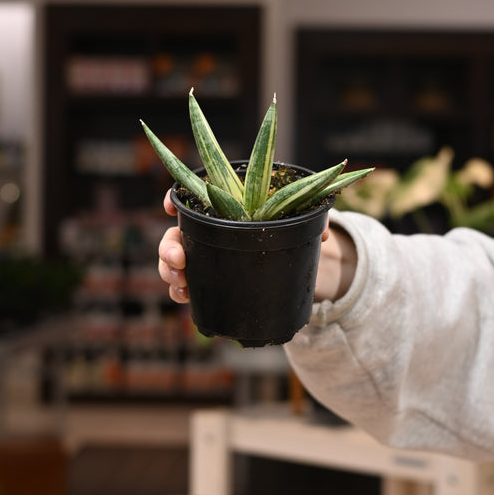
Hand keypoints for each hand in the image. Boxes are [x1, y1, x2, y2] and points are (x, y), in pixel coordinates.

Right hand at [158, 190, 352, 305]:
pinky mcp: (206, 282)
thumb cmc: (290, 235)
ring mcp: (202, 258)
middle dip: (169, 246)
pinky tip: (185, 296)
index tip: (168, 206)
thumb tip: (325, 234)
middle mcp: (206, 232)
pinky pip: (184, 287)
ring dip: (169, 272)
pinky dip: (180, 292)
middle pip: (175, 234)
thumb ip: (312, 222)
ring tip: (181, 283)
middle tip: (179, 259)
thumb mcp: (302, 225)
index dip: (174, 199)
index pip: (191, 198)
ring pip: (173, 263)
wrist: (291, 265)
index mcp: (222, 210)